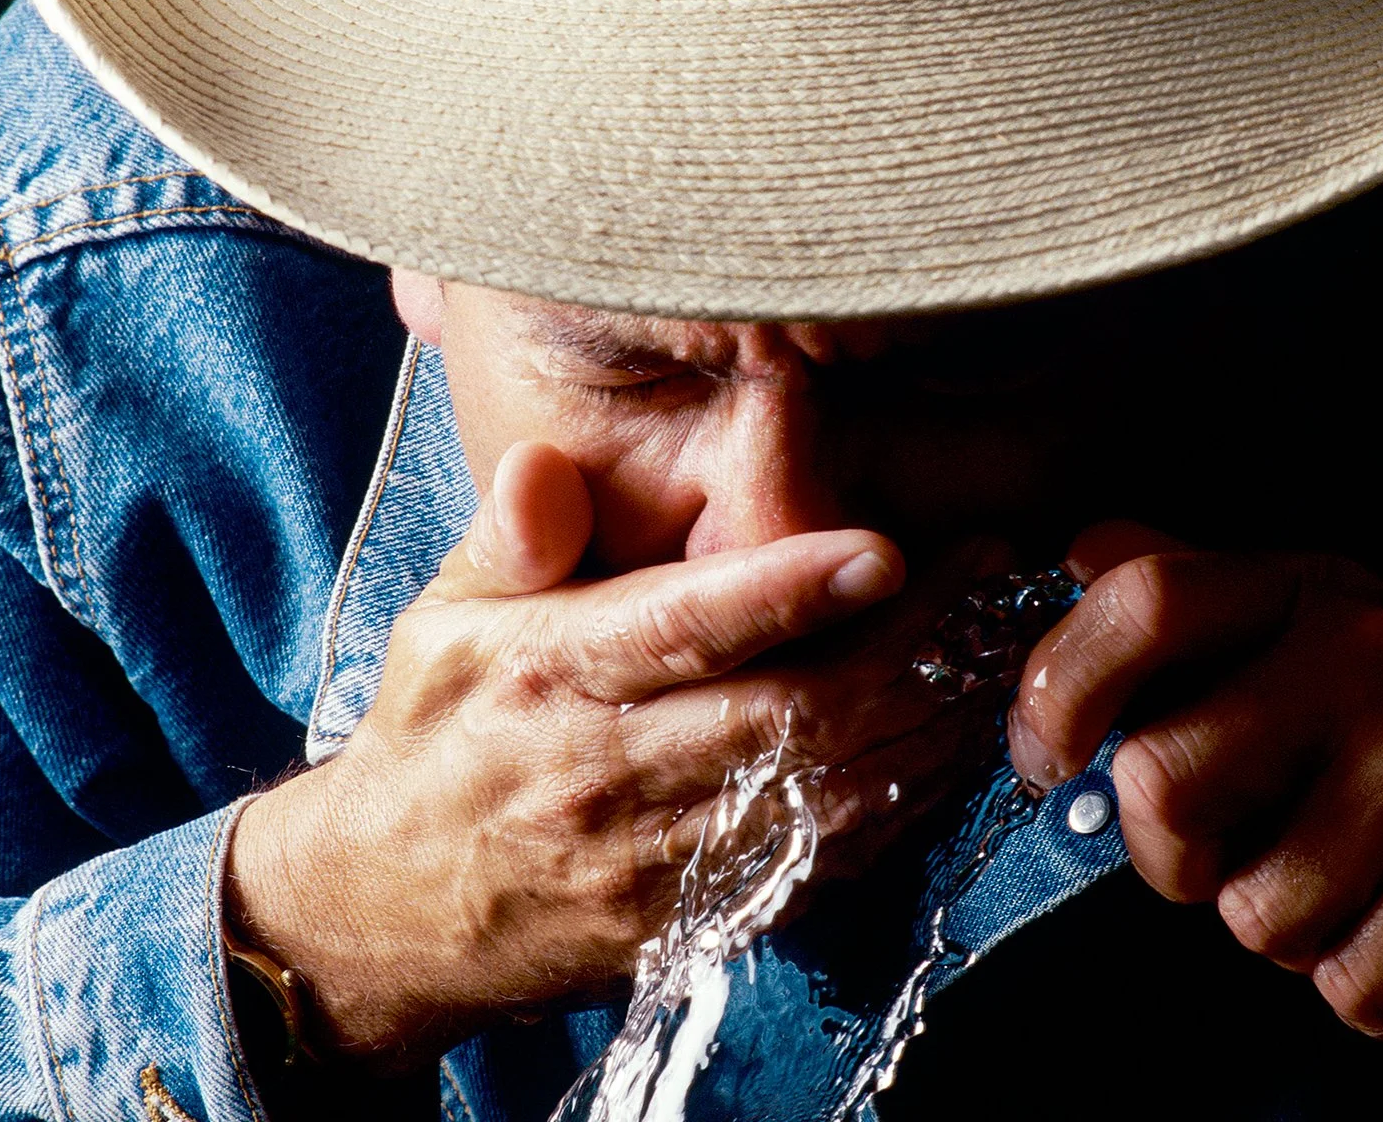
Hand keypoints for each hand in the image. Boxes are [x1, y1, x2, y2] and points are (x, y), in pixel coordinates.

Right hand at [227, 442, 1002, 1069]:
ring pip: (820, 797)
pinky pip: (815, 867)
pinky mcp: (690, 921)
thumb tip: (546, 462)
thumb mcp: (442, 620)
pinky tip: (943, 746)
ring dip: (923, 726)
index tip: (880, 550)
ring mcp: (652, 860)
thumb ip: (510, 539)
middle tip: (988, 578)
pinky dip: (893, 808)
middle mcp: (604, 771)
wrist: (389, 906)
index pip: (677, 629)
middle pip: (784, 716)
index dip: (784, 592)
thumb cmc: (434, 736)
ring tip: (994, 649)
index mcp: (544, 678)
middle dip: (905, 646)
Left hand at [1007, 522, 1382, 1036]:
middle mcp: (1366, 650)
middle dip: (1176, 860)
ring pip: (1255, 906)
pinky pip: (1352, 976)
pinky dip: (1376, 985)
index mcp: (1307, 591)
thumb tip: (1081, 556)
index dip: (1061, 683)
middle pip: (1164, 781)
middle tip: (1231, 858)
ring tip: (1361, 884)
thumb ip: (1205, 605)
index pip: (1143, 597)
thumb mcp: (1332, 630)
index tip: (1044, 755)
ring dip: (1293, 929)